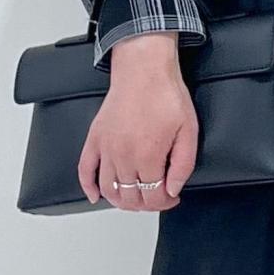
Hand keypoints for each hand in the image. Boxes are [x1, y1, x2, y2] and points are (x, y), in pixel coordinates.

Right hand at [78, 33, 198, 210]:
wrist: (143, 71)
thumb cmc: (166, 96)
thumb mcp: (188, 132)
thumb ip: (183, 165)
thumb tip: (172, 190)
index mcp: (148, 156)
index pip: (153, 197)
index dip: (164, 203)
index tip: (171, 197)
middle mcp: (123, 156)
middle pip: (130, 197)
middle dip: (146, 203)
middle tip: (157, 196)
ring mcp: (106, 149)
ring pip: (109, 190)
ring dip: (122, 200)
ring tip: (135, 197)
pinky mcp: (95, 139)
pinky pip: (84, 170)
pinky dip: (88, 187)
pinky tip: (96, 196)